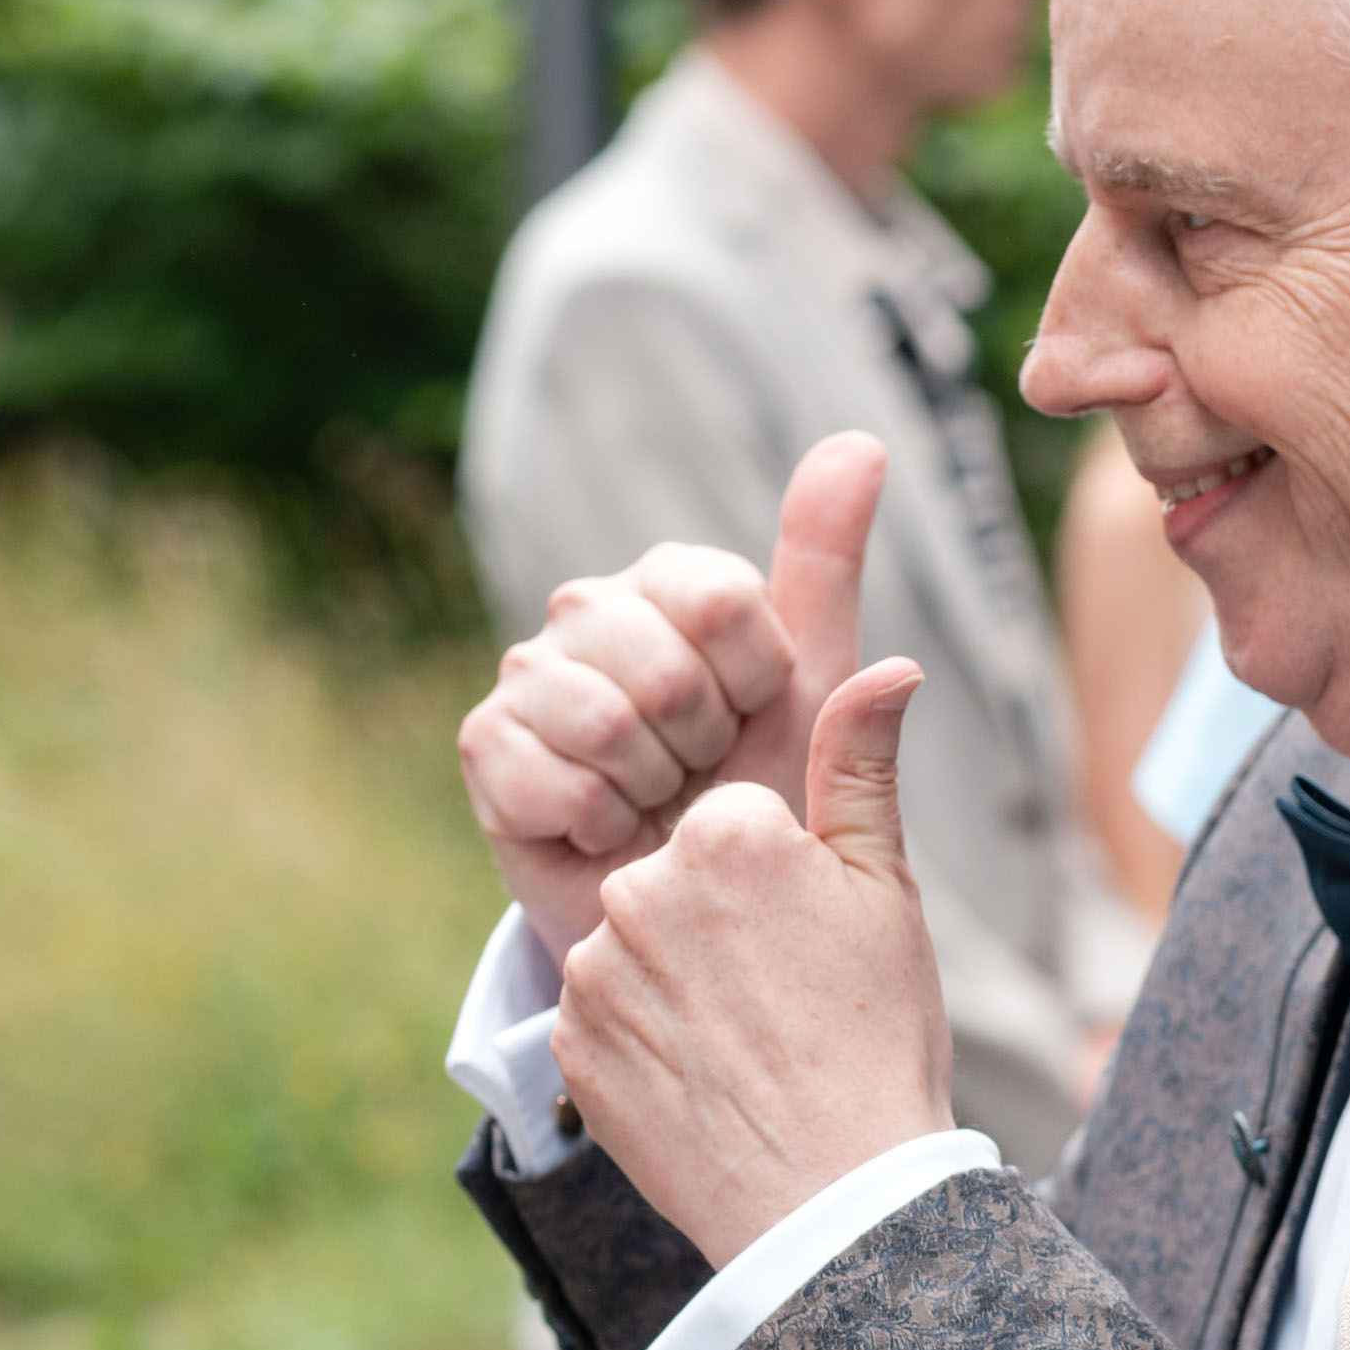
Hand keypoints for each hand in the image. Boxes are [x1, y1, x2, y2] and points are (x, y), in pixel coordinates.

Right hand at [457, 433, 891, 960]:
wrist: (698, 906)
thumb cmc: (760, 791)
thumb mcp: (813, 684)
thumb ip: (826, 567)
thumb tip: (862, 444)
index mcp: (671, 581)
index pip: (721, 600)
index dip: (756, 682)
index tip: (754, 714)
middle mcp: (591, 609)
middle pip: (666, 668)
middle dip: (706, 745)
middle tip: (703, 771)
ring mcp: (530, 672)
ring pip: (608, 724)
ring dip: (654, 788)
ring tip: (657, 800)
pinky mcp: (486, 745)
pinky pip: (552, 778)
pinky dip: (599, 824)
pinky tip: (607, 830)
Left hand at [550, 658, 948, 1264]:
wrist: (832, 1197)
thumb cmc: (877, 1039)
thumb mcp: (889, 893)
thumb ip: (863, 769)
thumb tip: (890, 664)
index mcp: (725, 836)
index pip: (737, 828)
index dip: (782, 887)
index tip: (814, 947)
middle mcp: (642, 888)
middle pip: (677, 880)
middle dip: (719, 926)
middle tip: (784, 1000)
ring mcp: (597, 971)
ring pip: (637, 949)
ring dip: (677, 984)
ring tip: (745, 1046)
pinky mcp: (570, 1044)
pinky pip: (604, 1019)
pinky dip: (644, 1044)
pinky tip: (703, 1081)